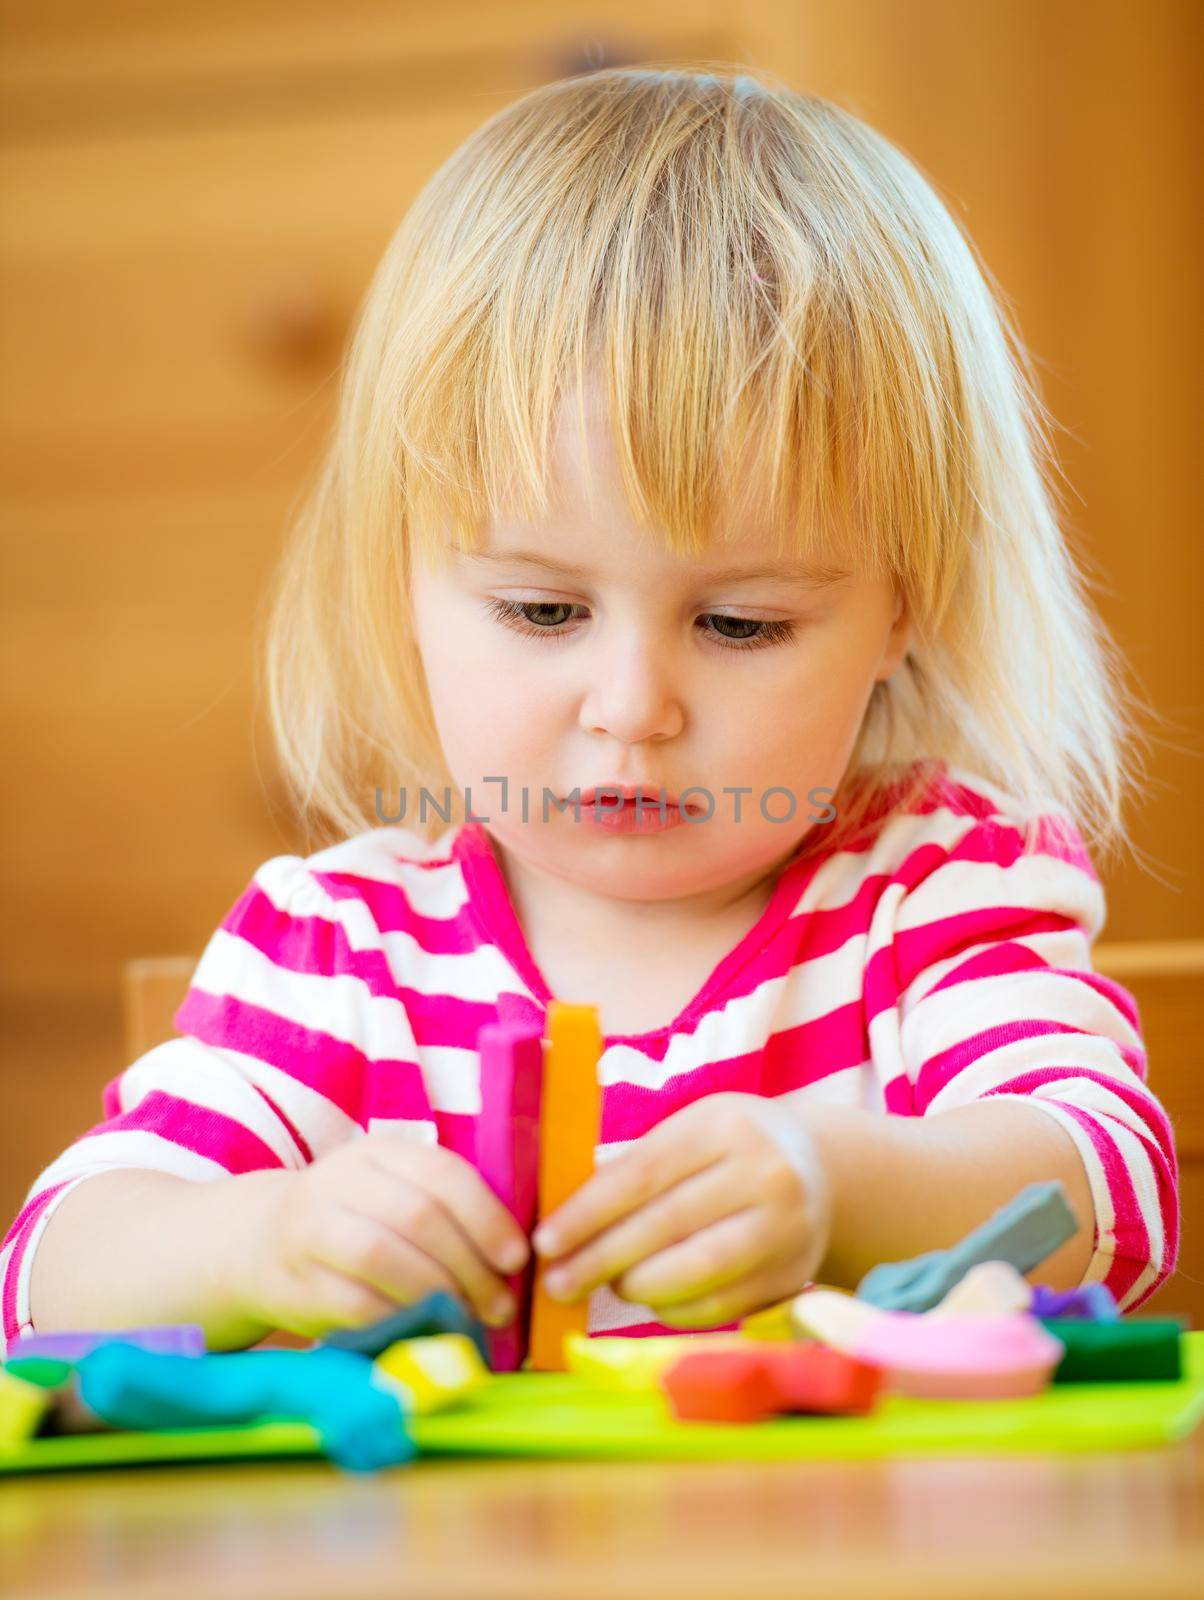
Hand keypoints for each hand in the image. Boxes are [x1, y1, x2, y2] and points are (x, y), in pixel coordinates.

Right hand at [234, 1138, 529, 1339]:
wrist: (260, 1243)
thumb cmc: (355, 1219)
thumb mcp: (393, 1191)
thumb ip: (444, 1208)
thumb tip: (517, 1254)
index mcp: (378, 1152)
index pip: (441, 1173)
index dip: (486, 1217)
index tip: (516, 1257)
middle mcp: (340, 1180)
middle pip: (417, 1216)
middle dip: (469, 1266)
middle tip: (500, 1304)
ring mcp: (311, 1228)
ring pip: (383, 1256)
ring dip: (437, 1294)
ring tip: (469, 1320)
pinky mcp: (295, 1281)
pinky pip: (355, 1303)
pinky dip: (399, 1320)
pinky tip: (426, 1331)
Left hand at [531, 1093, 831, 1327]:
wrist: (821, 1170)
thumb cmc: (731, 1147)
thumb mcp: (691, 1131)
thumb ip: (636, 1166)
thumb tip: (562, 1221)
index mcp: (724, 1126)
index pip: (642, 1175)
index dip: (587, 1213)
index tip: (544, 1242)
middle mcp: (764, 1175)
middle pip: (665, 1226)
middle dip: (600, 1259)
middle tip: (556, 1283)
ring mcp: (785, 1229)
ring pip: (696, 1272)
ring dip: (637, 1286)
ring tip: (606, 1284)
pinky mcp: (792, 1276)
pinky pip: (720, 1306)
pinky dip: (674, 1307)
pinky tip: (649, 1299)